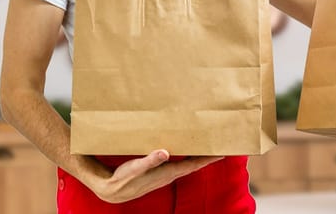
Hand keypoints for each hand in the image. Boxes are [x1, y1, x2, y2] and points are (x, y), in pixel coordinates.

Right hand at [84, 149, 222, 203]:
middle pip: (195, 164)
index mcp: (168, 172)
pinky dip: (187, 156)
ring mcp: (166, 174)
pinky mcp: (160, 172)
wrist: (113, 190)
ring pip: (188, 164)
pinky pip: (179, 163)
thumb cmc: (124, 179)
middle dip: (208, 155)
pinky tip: (187, 149)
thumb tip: (164, 152)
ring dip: (199, 156)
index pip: (194, 164)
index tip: (223, 152)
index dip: (208, 158)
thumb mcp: (135, 168)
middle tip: (221, 145)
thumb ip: (150, 161)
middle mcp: (171, 174)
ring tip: (209, 146)